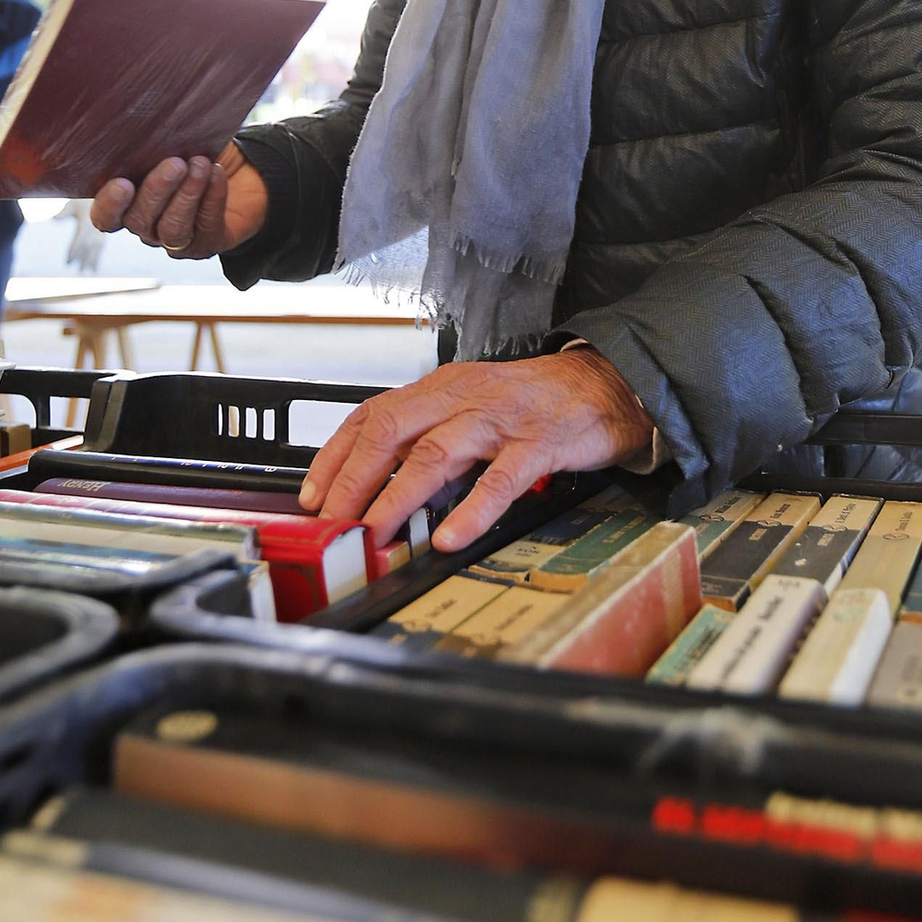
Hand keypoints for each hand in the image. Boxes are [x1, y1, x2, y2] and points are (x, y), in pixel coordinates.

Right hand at [89, 143, 266, 259]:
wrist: (241, 170)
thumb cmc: (198, 151)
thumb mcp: (174, 141)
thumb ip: (154, 140)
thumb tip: (145, 119)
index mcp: (128, 202)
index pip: (107, 215)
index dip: (110, 205)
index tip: (121, 183)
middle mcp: (147, 226)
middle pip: (139, 220)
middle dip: (156, 191)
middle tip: (175, 163)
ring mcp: (176, 240)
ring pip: (172, 229)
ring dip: (186, 196)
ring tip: (200, 164)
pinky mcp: (207, 243)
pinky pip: (206, 227)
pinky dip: (212, 198)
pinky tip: (216, 173)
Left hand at [299, 348, 653, 551]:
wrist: (608, 385)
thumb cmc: (536, 401)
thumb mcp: (474, 406)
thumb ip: (432, 437)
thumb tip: (381, 484)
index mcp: (443, 387)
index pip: (372, 414)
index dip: (336, 455)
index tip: (312, 495)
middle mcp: (464, 397)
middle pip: (392, 430)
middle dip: (354, 479)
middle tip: (333, 522)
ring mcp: (501, 419)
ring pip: (436, 453)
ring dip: (399, 497)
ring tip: (378, 533)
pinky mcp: (540, 443)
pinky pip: (501, 478)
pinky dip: (472, 509)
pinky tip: (450, 537)